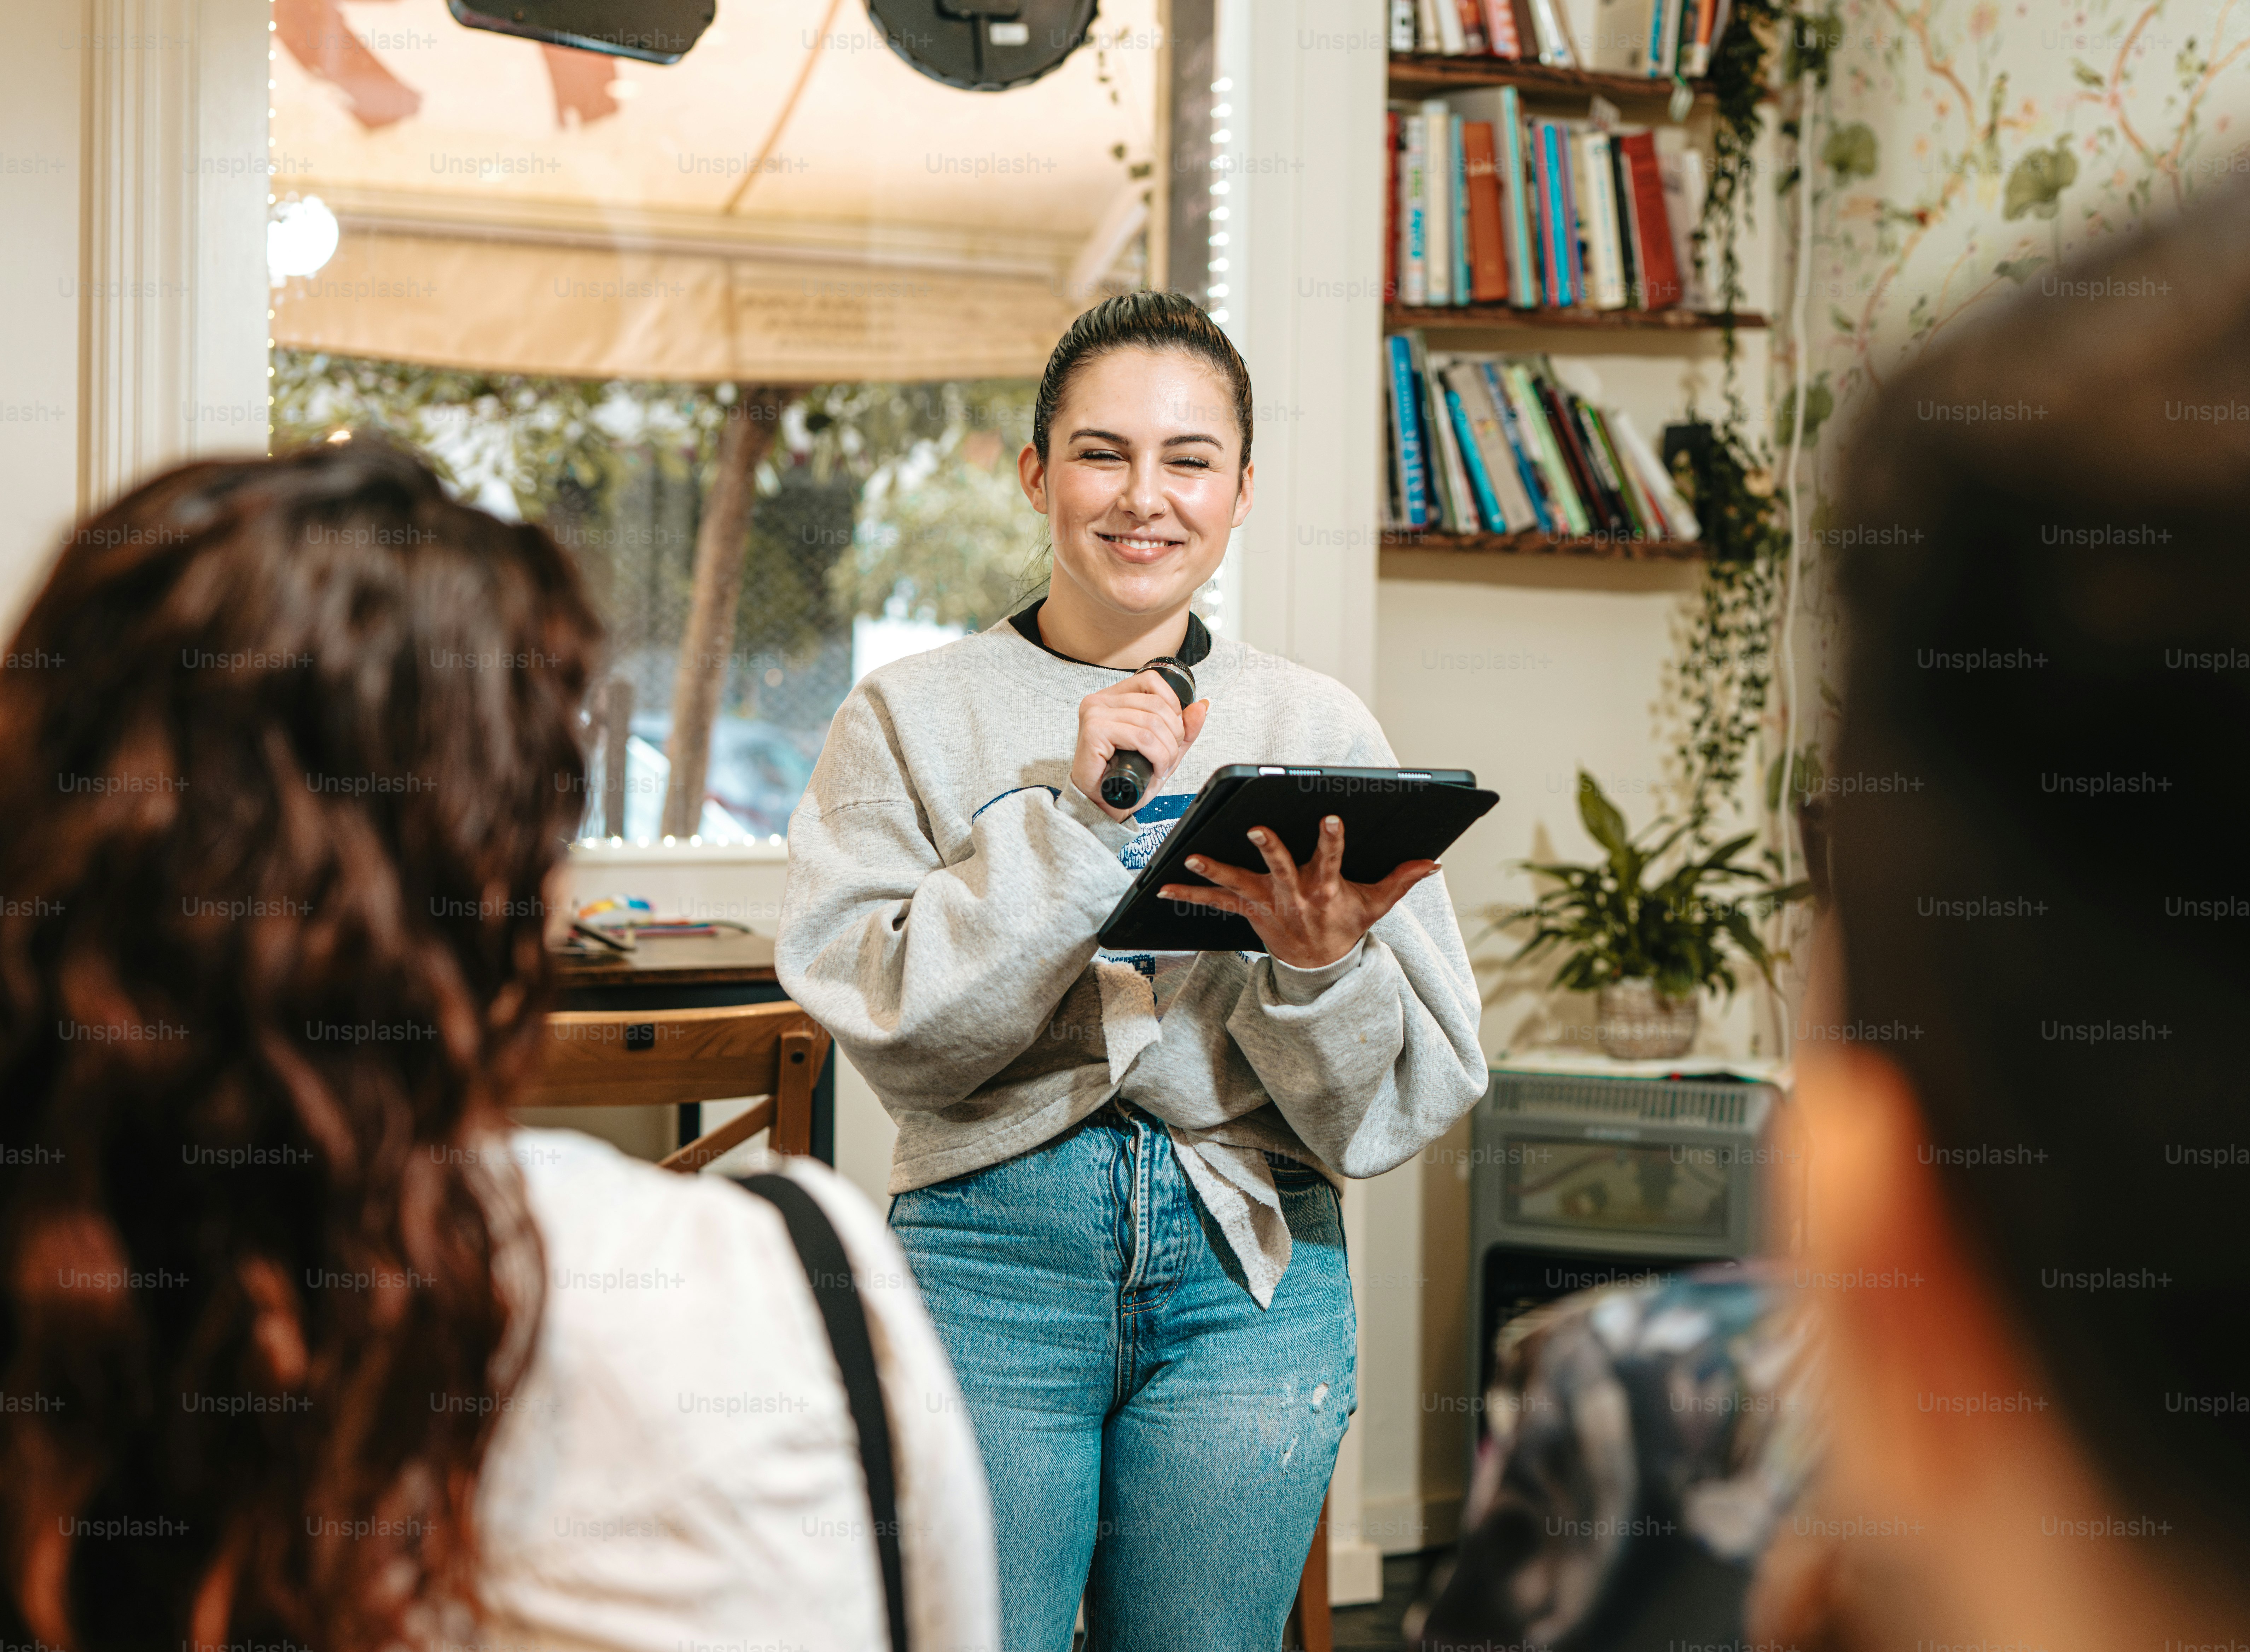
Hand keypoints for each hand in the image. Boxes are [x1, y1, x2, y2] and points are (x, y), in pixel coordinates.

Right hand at [1071, 671, 1211, 821]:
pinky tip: (1155, 769)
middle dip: (1173, 734)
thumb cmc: (1126, 776)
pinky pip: (1141, 737)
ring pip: (1151, 722)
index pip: (1151, 681)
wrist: (1103, 803)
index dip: (1172, 705)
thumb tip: (1201, 706)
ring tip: (1163, 766)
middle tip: (1170, 756)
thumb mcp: (1163, 749)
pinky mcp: (1094, 731)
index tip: (1173, 731)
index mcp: (1114, 697)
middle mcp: (1101, 700)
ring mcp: (1095, 714)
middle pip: (1156, 704)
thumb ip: (1183, 728)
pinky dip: (1156, 756)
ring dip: (1167, 750)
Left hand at [1158, 814, 1439, 968]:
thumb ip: (1402, 879)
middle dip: (1269, 848)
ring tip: (1192, 857)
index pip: (1331, 858)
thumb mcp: (1376, 905)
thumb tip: (1434, 862)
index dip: (1332, 839)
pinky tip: (1162, 887)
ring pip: (1239, 884)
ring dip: (1215, 871)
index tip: (1331, 817)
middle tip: (1256, 828)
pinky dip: (1189, 895)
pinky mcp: (1248, 912)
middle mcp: (1294, 895)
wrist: (1321, 970)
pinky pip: (1214, 904)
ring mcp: (1267, 904)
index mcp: (1325, 889)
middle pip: (1281, 867)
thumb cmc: (1346, 927)